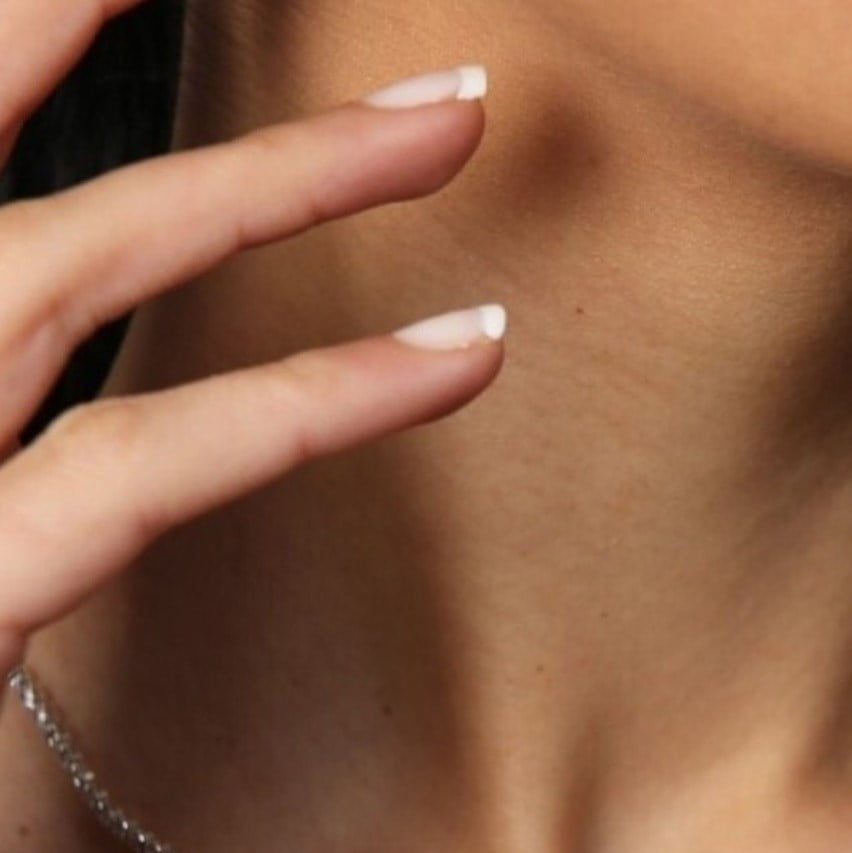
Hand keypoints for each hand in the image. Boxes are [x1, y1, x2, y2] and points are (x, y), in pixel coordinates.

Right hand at [0, 1, 503, 675]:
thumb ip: (15, 442)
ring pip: (73, 254)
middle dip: (89, 8)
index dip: (26, 43)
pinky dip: (313, 404)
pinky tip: (461, 354)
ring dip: (277, 178)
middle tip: (316, 3)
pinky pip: (147, 462)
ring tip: (451, 111)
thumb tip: (61, 413)